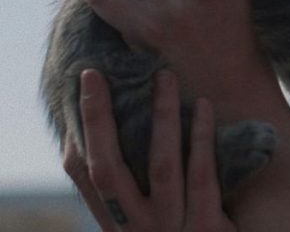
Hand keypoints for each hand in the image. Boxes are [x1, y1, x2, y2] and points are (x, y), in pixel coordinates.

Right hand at [64, 69, 235, 231]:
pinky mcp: (207, 229)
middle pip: (108, 168)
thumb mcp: (152, 222)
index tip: (87, 86)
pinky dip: (202, 139)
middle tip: (98, 74)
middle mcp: (135, 228)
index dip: (82, 131)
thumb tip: (115, 135)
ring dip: (162, 117)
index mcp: (118, 225)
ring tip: (165, 77)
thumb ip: (137, 191)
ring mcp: (170, 229)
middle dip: (100, 119)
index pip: (85, 176)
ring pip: (160, 164)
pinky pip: (202, 176)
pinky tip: (203, 107)